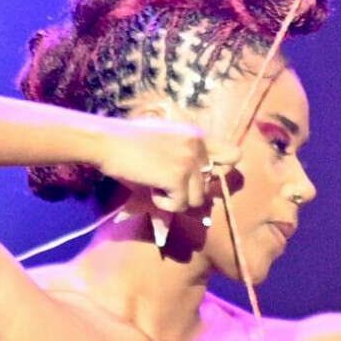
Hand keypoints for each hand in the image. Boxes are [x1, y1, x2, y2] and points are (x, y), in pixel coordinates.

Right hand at [89, 116, 229, 230]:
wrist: (107, 142)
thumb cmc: (128, 143)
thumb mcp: (164, 142)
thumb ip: (185, 158)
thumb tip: (198, 191)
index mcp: (197, 135)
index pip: (233, 155)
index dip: (222, 171)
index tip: (202, 178)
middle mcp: (198, 146)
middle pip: (210, 186)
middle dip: (189, 192)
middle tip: (165, 185)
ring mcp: (189, 162)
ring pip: (197, 199)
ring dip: (175, 199)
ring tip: (155, 185)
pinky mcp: (178, 177)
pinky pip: (180, 205)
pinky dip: (163, 203)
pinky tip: (150, 189)